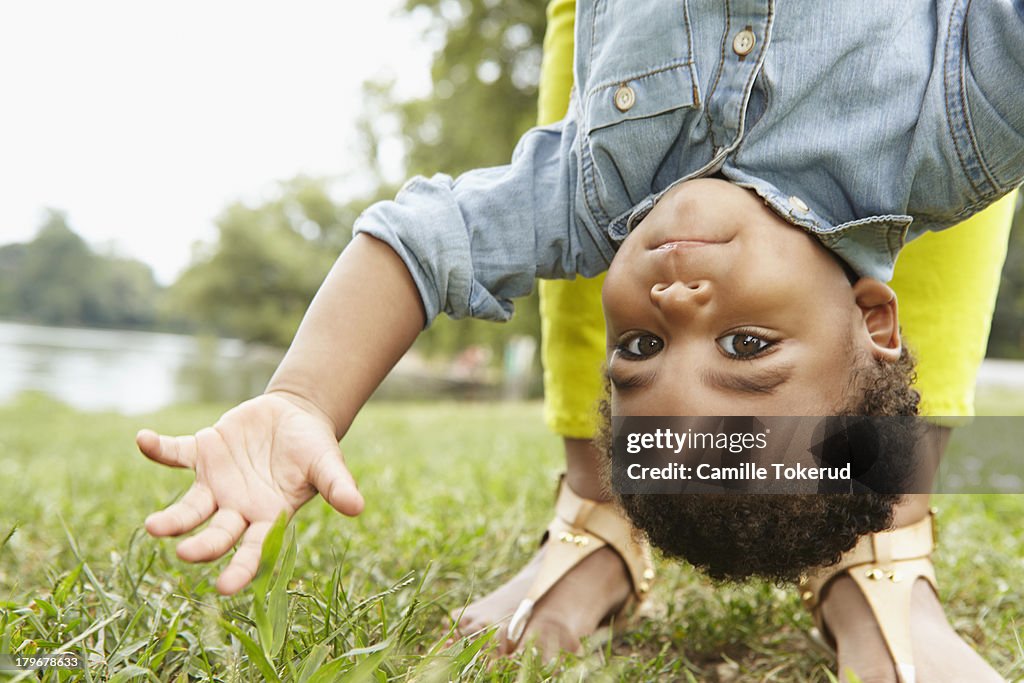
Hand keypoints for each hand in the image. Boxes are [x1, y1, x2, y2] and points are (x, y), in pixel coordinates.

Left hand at [136, 391, 363, 594]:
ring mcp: (216, 483)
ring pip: (189, 507)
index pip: (253, 550)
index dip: (239, 569)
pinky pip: (175, 454)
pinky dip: (158, 448)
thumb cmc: (313, 447)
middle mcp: (236, 507)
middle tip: (184, 552)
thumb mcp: (327, 463)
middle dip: (202, 545)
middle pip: (216, 534)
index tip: (224, 586)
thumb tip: (357, 507)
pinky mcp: (202, 453)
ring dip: (171, 517)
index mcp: (267, 516)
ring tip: (152, 527)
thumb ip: (337, 485)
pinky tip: (144, 440)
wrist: (293, 416)